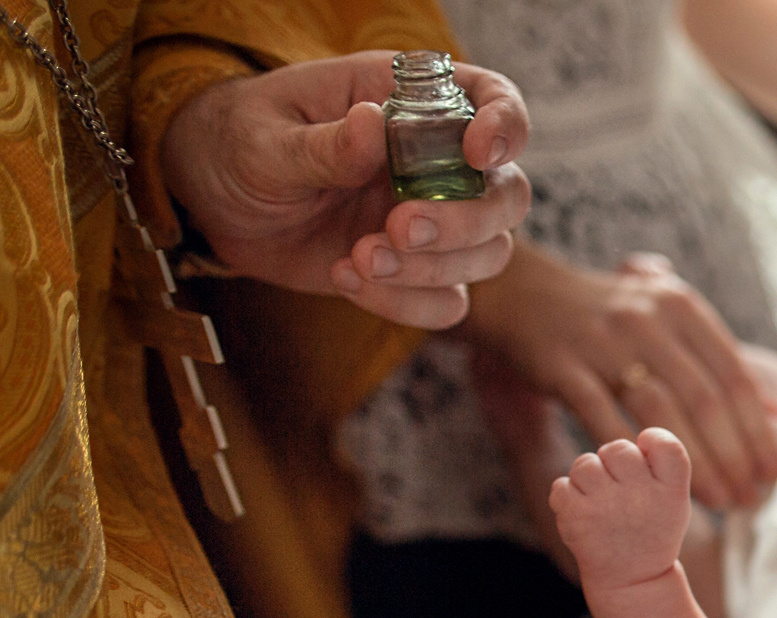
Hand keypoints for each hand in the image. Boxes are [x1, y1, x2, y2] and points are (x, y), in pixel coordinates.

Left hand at [159, 51, 530, 329]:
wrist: (212, 204)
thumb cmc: (238, 143)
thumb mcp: (264, 137)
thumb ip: (321, 142)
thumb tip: (370, 124)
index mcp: (407, 100)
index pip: (493, 99)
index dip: (506, 124)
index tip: (479, 153)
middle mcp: (436, 160)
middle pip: (507, 194)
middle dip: (465, 222)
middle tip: (399, 228)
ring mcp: (432, 219)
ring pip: (489, 254)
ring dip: (431, 269)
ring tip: (357, 259)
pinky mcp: (414, 272)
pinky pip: (448, 301)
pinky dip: (406, 303)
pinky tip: (346, 280)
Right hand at [465, 246, 776, 508]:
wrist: (523, 292)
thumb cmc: (609, 317)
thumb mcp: (666, 319)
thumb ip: (714, 360)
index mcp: (682, 308)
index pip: (734, 377)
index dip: (758, 430)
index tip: (773, 471)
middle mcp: (648, 320)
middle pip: (704, 402)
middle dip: (734, 458)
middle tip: (750, 497)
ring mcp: (603, 342)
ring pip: (661, 417)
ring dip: (695, 466)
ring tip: (717, 501)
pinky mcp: (562, 367)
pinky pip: (603, 420)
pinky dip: (632, 457)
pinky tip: (652, 489)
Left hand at [549, 428, 691, 592]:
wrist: (633, 582)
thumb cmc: (653, 530)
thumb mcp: (675, 499)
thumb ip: (663, 461)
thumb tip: (638, 436)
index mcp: (672, 490)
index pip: (662, 443)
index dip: (651, 441)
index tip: (647, 457)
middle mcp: (642, 496)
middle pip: (617, 448)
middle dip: (613, 463)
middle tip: (621, 491)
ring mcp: (607, 507)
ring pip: (585, 464)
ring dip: (588, 480)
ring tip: (601, 505)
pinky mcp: (576, 518)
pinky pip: (561, 485)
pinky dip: (567, 499)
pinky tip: (584, 516)